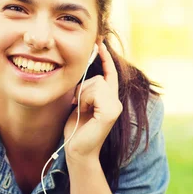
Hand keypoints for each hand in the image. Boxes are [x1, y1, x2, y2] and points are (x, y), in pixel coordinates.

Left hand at [64, 43, 122, 163]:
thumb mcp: (80, 103)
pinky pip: (95, 92)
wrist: (77, 150)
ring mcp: (116, 106)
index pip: (110, 74)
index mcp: (110, 99)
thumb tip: (86, 72)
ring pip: (96, 83)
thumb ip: (87, 89)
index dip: (106, 58)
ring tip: (80, 109)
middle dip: (83, 88)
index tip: (99, 44)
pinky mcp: (111, 111)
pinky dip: (85, 100)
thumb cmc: (76, 128)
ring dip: (82, 95)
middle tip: (77, 104)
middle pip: (99, 78)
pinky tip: (84, 111)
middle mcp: (116, 101)